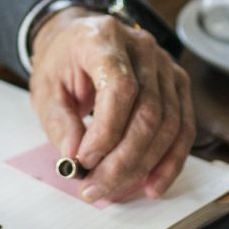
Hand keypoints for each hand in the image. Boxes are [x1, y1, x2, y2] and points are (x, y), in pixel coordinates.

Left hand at [28, 7, 195, 203]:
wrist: (78, 40)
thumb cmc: (62, 62)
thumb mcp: (45, 89)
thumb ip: (59, 123)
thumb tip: (75, 159)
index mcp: (105, 39)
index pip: (120, 88)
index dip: (106, 132)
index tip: (85, 161)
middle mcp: (143, 47)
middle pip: (148, 112)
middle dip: (123, 160)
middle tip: (97, 188)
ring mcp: (166, 65)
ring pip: (169, 125)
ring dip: (144, 166)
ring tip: (116, 189)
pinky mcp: (177, 84)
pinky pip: (184, 128)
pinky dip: (170, 161)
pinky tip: (153, 184)